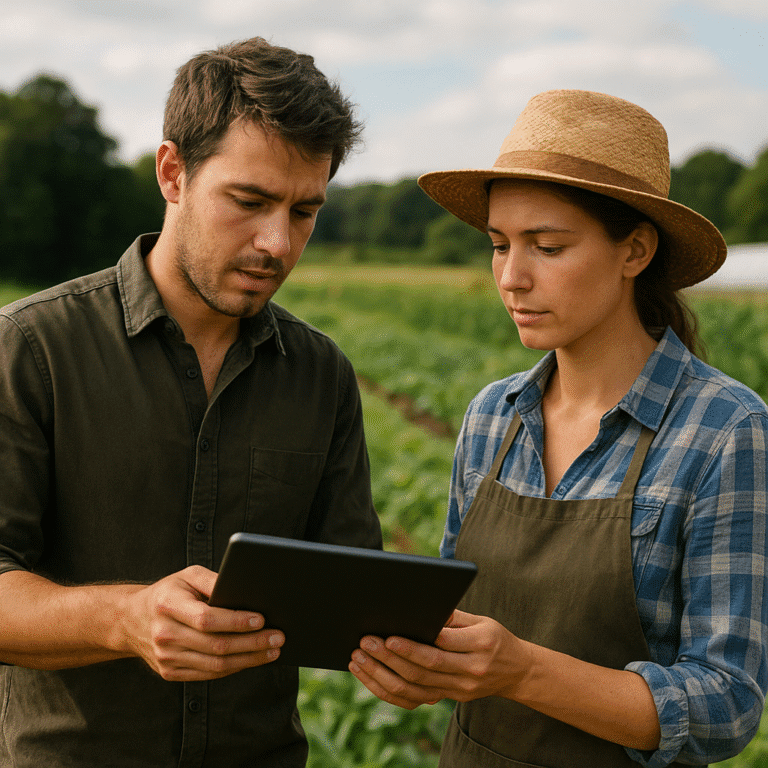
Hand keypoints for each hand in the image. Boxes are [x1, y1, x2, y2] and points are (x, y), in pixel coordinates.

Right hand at [119, 565, 283, 680]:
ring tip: (272, 651)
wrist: (132, 620)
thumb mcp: (188, 575)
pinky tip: (252, 659)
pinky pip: (208, 674)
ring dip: (248, 659)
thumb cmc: (170, 592)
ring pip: (215, 664)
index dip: (236, 621)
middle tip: (278, 638)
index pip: (207, 618)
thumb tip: (244, 588)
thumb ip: (213, 580)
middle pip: (215, 645)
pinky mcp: (170, 672)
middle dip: (252, 643)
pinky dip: (233, 667)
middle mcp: (165, 634)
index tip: (261, 619)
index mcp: (168, 605)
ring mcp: (166, 658)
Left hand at [349, 610, 527, 709]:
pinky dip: (389, 690)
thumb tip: (420, 609)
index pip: (444, 645)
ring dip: (384, 674)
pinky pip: (415, 699)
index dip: (415, 644)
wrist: (516, 671)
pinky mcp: (451, 698)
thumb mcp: (481, 621)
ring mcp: (460, 689)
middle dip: (392, 656)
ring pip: (416, 687)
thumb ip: (453, 617)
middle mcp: (471, 670)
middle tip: (367, 642)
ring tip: (361, 659)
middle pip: (426, 668)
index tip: (391, 636)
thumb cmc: (494, 638)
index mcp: (481, 645)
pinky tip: (371, 677)